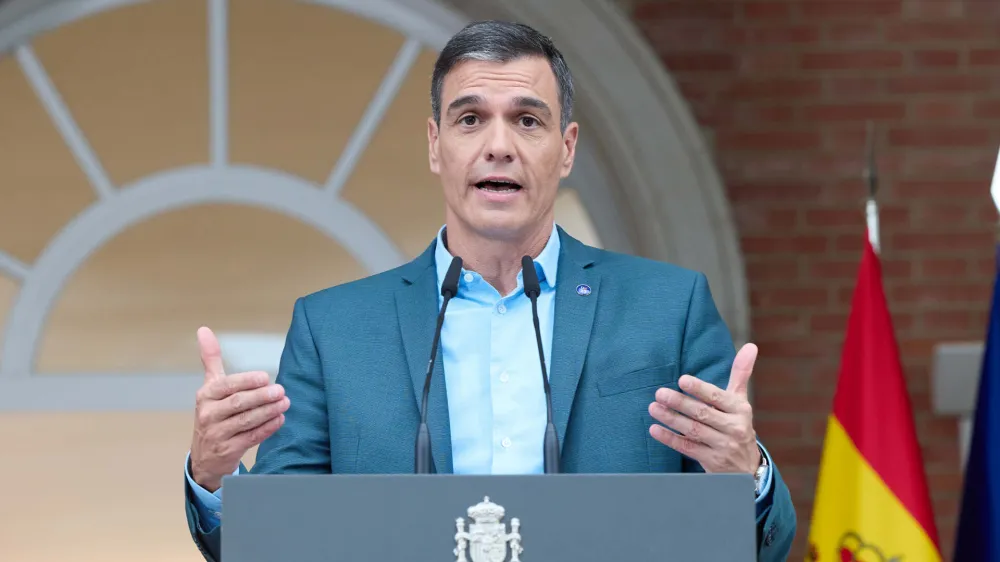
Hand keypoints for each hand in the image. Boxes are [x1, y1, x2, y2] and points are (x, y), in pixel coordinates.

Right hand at [190, 326, 289, 490]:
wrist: (205, 457)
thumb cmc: (213, 414)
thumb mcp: (210, 387)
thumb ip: (211, 359)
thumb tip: (203, 329)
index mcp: (205, 396)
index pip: (226, 386)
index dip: (246, 381)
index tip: (266, 377)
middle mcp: (208, 415)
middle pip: (237, 403)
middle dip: (261, 396)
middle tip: (281, 390)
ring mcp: (216, 434)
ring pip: (245, 421)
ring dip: (268, 411)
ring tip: (285, 403)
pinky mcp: (227, 451)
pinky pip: (250, 438)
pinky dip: (266, 429)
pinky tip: (280, 420)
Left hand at [647, 343, 761, 473]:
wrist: (747, 467)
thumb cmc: (738, 424)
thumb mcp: (741, 401)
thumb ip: (741, 373)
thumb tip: (751, 346)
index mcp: (740, 410)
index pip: (718, 397)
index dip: (700, 389)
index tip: (682, 380)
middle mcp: (734, 428)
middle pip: (703, 414)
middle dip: (680, 403)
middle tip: (659, 393)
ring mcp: (723, 447)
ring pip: (693, 431)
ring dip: (671, 419)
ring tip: (653, 408)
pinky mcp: (711, 462)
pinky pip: (687, 448)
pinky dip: (670, 439)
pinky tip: (655, 429)